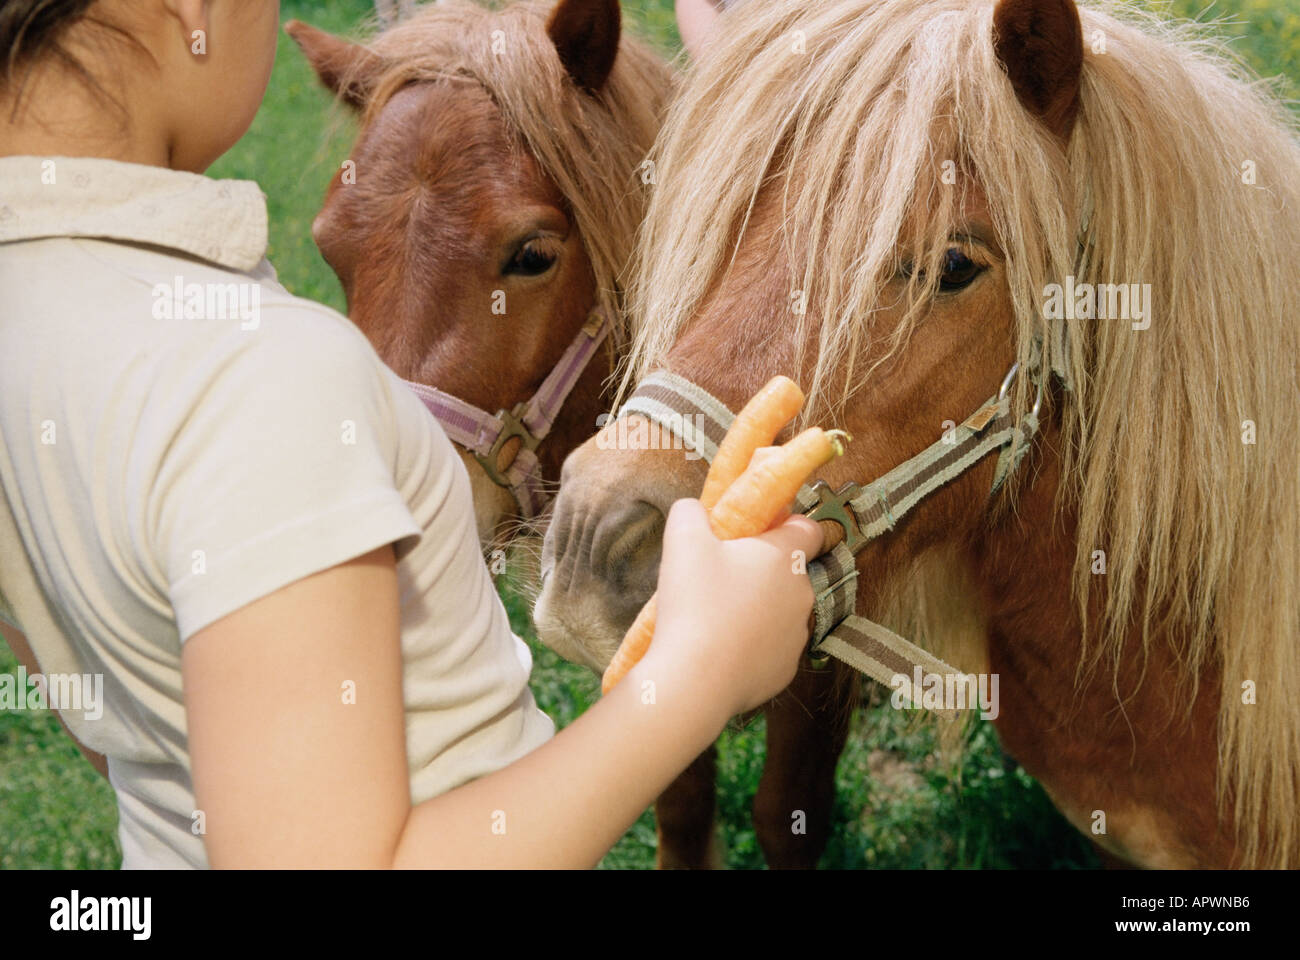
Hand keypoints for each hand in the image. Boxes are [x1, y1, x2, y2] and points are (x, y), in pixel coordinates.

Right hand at [646, 489, 822, 717]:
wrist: (695, 681)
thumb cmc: (693, 604)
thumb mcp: (682, 540)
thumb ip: (691, 512)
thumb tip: (694, 509)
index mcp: (786, 558)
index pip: (810, 528)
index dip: (785, 525)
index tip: (757, 532)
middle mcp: (803, 595)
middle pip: (790, 572)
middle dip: (763, 572)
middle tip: (722, 578)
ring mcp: (798, 636)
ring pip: (782, 612)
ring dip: (759, 610)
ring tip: (717, 618)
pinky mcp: (787, 671)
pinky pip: (772, 648)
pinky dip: (753, 647)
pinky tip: (722, 650)